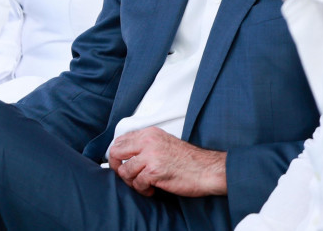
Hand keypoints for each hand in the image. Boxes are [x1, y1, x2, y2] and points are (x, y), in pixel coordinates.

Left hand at [106, 128, 226, 196]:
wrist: (207, 169)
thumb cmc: (188, 160)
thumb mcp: (164, 143)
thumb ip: (145, 145)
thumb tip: (125, 154)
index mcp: (149, 133)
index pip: (120, 140)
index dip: (116, 155)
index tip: (120, 164)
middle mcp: (147, 141)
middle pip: (116, 153)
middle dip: (117, 168)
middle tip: (127, 176)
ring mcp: (150, 156)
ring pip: (124, 171)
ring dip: (132, 182)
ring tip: (143, 184)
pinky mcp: (154, 171)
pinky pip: (137, 183)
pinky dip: (143, 190)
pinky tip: (152, 189)